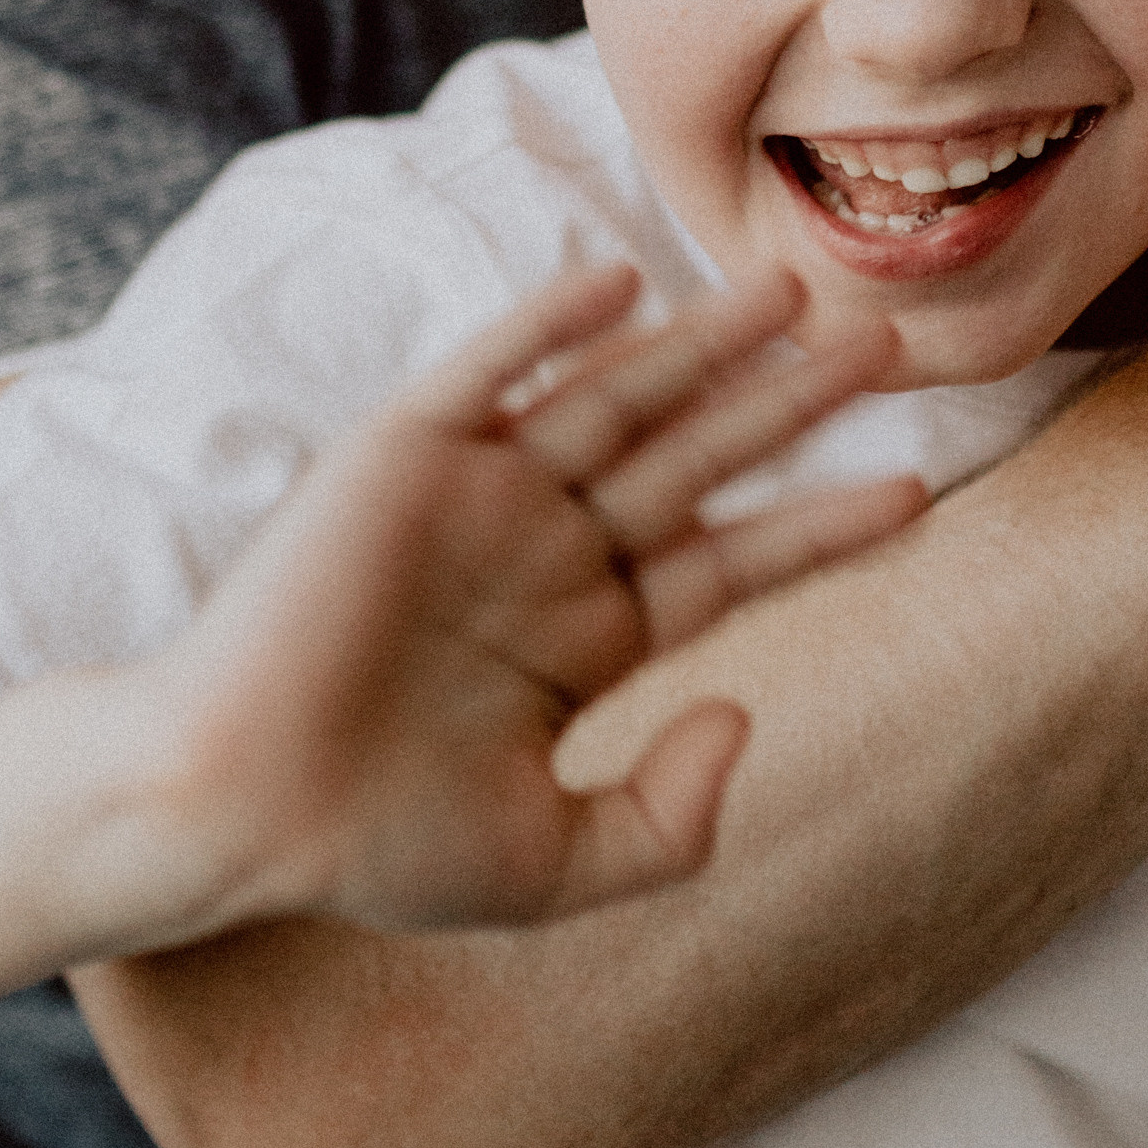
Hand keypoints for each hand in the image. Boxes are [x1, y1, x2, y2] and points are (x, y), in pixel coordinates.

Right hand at [145, 264, 923, 936]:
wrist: (230, 807)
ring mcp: (477, 496)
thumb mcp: (557, 863)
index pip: (731, 564)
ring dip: (701, 345)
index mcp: (586, 638)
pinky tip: (623, 285)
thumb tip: (746, 712)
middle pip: (697, 460)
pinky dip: (547, 325)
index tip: (916, 490)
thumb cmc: (375, 844)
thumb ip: (670, 817)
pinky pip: (488, 372)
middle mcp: (546, 552)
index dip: (823, 525)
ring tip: (792, 290)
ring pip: (616, 399)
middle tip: (887, 342)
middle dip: (791, 404)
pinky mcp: (401, 457)